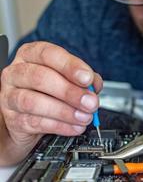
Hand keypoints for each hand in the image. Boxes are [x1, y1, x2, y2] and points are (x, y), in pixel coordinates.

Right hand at [0, 42, 101, 164]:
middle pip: (40, 78)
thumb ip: (84, 79)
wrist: (28, 116)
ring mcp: (10, 96)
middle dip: (70, 92)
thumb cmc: (49, 91)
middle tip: (90, 102)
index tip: (87, 78)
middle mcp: (18, 72)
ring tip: (84, 117)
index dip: (70, 66)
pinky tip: (75, 127)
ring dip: (65, 111)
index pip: (48, 54)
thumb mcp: (68, 79)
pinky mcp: (13, 119)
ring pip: (34, 102)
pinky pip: (35, 122)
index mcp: (32, 55)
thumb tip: (94, 85)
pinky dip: (60, 126)